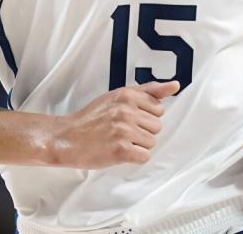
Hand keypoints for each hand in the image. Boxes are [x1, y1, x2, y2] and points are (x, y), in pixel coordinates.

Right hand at [49, 81, 179, 168]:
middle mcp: (126, 110)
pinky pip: (144, 156)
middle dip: (142, 131)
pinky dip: (134, 158)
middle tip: (120, 131)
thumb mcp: (118, 96)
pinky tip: (118, 152)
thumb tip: (175, 85)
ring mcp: (123, 130)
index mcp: (127, 95)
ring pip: (151, 142)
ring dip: (137, 145)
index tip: (127, 118)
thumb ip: (148, 90)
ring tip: (118, 141)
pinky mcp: (121, 150)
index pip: (158, 109)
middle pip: (157, 127)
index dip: (144, 116)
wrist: (67, 137)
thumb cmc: (92, 118)